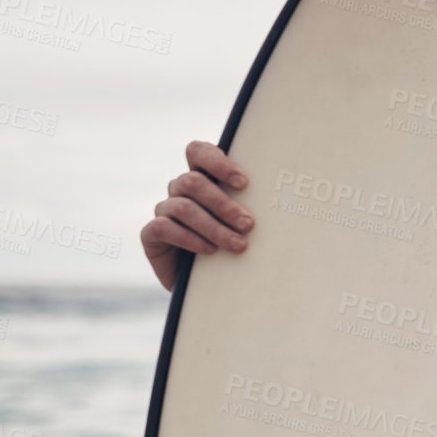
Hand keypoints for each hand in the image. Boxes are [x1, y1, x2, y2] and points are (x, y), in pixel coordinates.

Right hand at [140, 141, 253, 289]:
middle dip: (224, 204)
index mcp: (203, 178)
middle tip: (249, 225)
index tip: (243, 183)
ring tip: (238, 245)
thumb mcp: (245, 224)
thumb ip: (253, 206)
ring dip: (214, 227)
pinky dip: (190, 239)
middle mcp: (180, 190)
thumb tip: (285, 200)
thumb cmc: (235, 248)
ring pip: (183, 207)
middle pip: (193, 182)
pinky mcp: (151, 234)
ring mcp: (164, 210)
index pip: (198, 152)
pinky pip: (163, 227)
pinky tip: (210, 250)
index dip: (217, 162)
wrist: (211, 284)